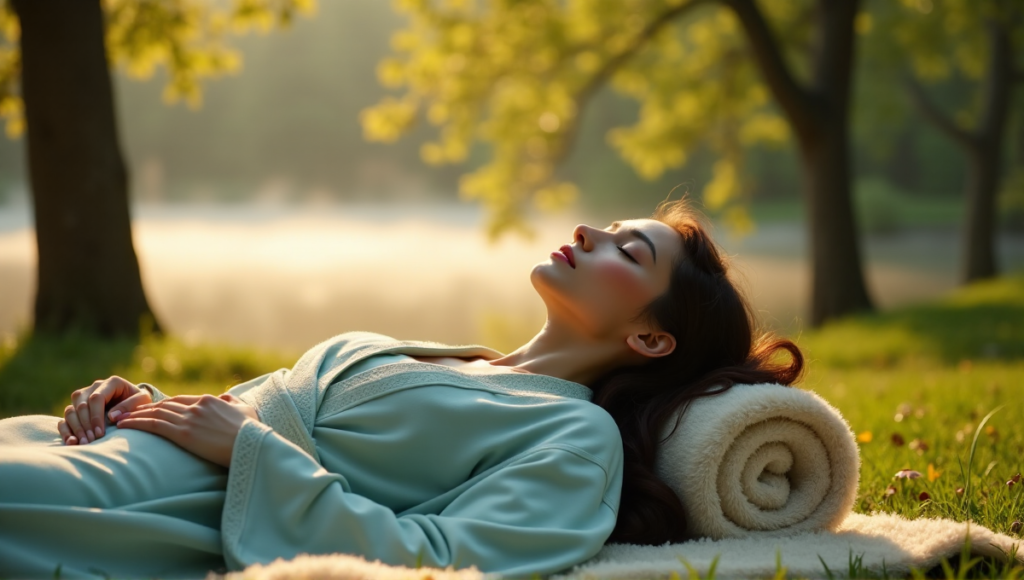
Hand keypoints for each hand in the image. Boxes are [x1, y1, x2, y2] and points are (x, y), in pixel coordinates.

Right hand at [58, 376, 151, 444]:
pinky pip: (65, 418)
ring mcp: (83, 397)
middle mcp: (93, 388)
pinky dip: (66, 430)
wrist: (135, 404)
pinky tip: (71, 442)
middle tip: (92, 441)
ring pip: (71, 410)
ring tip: (84, 443)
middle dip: (86, 425)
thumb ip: (130, 406)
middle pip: (81, 405)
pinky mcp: (76, 408)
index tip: (100, 433)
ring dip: (75, 428)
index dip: (96, 416)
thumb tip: (111, 417)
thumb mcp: (142, 401)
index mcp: (111, 383)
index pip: (96, 398)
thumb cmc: (139, 402)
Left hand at [113, 393, 256, 467]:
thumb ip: (233, 403)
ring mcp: (190, 419)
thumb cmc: (253, 432)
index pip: (180, 400)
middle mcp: (197, 406)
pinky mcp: (184, 434)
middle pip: (164, 405)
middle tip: (128, 413)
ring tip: (120, 419)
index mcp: (210, 400)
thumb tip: (226, 399)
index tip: (151, 410)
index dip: (163, 405)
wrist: (252, 445)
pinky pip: (154, 426)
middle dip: (145, 409)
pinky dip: (137, 424)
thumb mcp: (246, 412)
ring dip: (136, 416)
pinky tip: (125, 426)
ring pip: (156, 414)